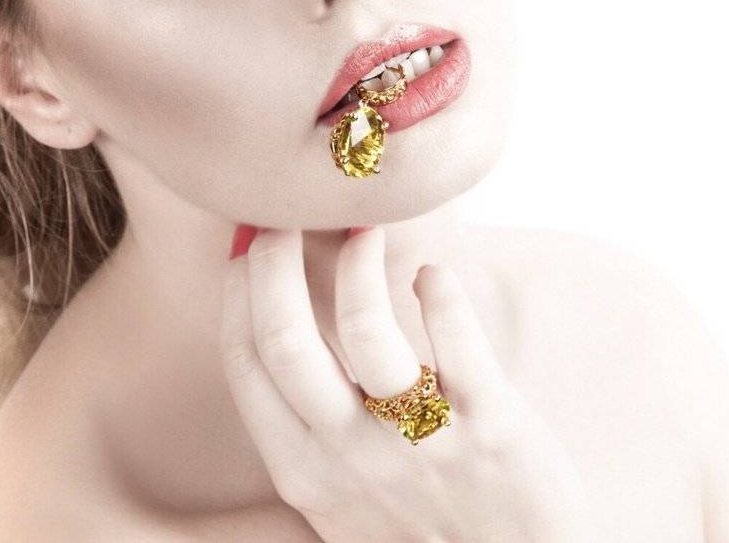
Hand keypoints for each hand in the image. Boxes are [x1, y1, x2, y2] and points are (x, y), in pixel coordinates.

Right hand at [220, 225, 596, 542]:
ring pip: (364, 326)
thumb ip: (313, 431)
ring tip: (366, 227)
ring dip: (358, 261)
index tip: (246, 239)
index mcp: (304, 471)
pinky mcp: (490, 424)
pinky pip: (457, 337)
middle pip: (283, 338)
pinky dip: (439, 290)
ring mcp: (420, 441)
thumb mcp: (345, 496)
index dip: (237, 290)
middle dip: (273, 261)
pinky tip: (432, 276)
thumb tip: (283, 332)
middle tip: (287, 217)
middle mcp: (350, 458)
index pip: (246, 363)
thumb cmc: (429, 528)